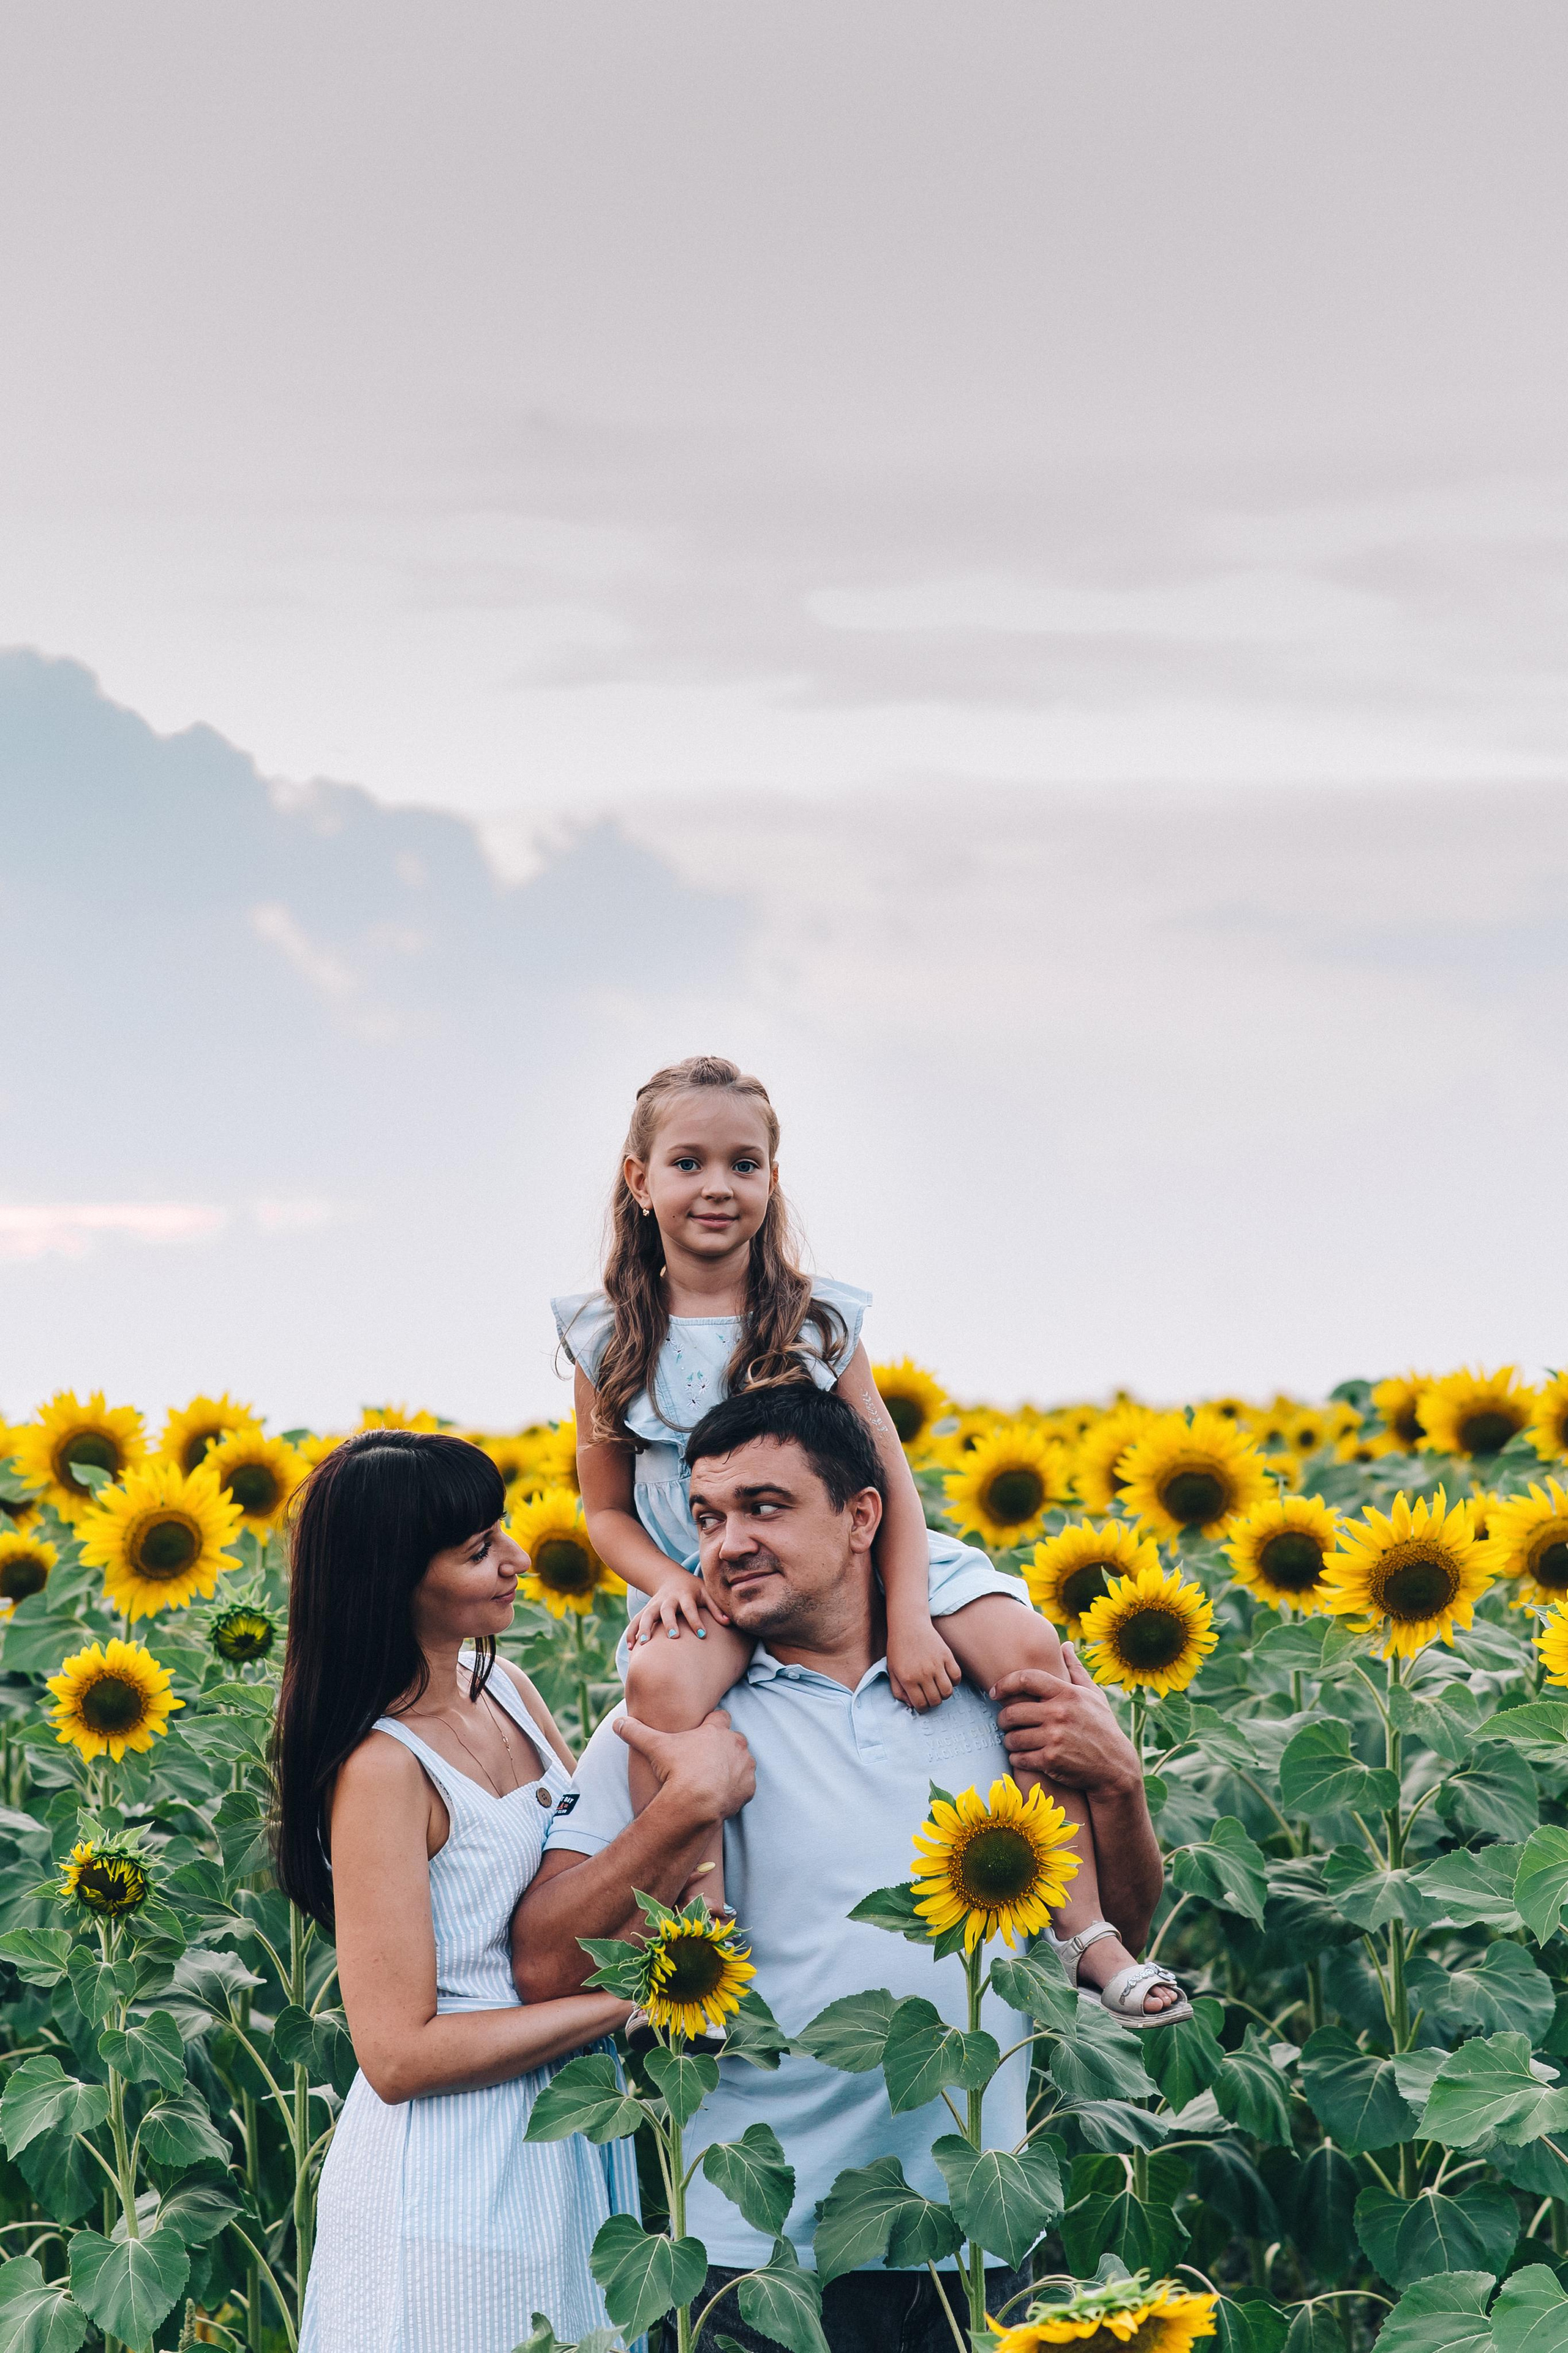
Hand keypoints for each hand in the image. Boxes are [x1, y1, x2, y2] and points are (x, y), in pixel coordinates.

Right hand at [616, 1709, 755, 1824]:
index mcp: (716, 1731)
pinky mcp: (748, 1788)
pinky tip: (720, 1794)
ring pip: (742, 1762)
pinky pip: (746, 1785)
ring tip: (713, 1779)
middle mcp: (735, 1745)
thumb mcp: (653, 1747)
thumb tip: (618, 1722)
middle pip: (733, 1740)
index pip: (720, 1717)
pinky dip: (736, 1789)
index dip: (711, 1724)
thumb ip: (636, 1732)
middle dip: (722, 1747)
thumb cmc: (676, 1771)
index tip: (702, 1733)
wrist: (695, 1803)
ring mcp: (744, 1767)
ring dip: (731, 1768)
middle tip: (705, 1760)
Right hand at [629, 1573, 728, 1645]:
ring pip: (647, 1615)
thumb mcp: (706, 1594)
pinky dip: (632, 1632)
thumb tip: (729, 1623)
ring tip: (643, 1644)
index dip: (696, 1620)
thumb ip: (716, 1608)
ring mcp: (654, 1604)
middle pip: (666, 1610)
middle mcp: (668, 1599)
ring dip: (644, 1628)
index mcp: (684, 1595)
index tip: (703, 1635)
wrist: (671, 1578)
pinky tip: (631, 1648)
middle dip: (669, 1623)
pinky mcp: (646, 1610)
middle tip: (673, 1637)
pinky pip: (636, 1620)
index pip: (690, 1608)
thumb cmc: (694, 1590)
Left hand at [886, 1617, 960, 1710]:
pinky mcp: (946, 1656)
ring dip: (944, 1694)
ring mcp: (936, 1665)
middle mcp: (923, 1674)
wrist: (908, 1624)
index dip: (922, 1708)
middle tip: (930, 1696)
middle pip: (935, 1700)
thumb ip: (898, 1691)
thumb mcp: (891, 1671)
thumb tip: (911, 1705)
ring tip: (938, 1689)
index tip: (922, 1704)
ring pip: (948, 1692)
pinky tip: (946, 1678)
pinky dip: (954, 1681)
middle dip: (933, 1703)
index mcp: (908, 1679)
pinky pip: (956, 1676)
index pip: (921, 1704)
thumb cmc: (898, 1648)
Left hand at [991, 1643, 1141, 1795]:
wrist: (1115, 1767)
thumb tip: (1066, 1644)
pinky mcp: (1051, 1760)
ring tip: (1013, 1740)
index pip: (1027, 1679)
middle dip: (1003, 1718)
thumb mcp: (1094, 1695)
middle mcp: (1059, 1713)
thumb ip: (1076, 1669)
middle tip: (1005, 1722)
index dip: (1005, 1683)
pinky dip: (1017, 1758)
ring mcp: (1055, 1737)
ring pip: (1013, 1737)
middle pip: (1013, 1711)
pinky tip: (1022, 1756)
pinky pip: (1019, 1758)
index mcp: (1067, 1693)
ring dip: (1009, 1741)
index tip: (994, 1692)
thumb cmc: (1102, 1727)